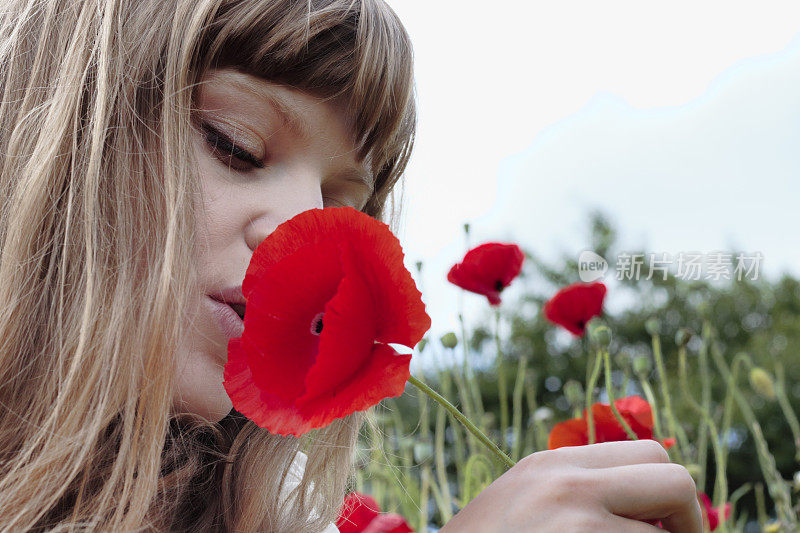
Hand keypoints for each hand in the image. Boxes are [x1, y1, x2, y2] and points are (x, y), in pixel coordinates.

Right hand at [440, 440, 701, 532]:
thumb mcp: (522, 505)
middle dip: (688, 522)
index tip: (664, 529)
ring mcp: (576, 524)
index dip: (669, 498)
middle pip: (674, 478)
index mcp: (551, 464)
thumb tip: (647, 507)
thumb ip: (575, 492)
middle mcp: (566, 483)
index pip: (650, 454)